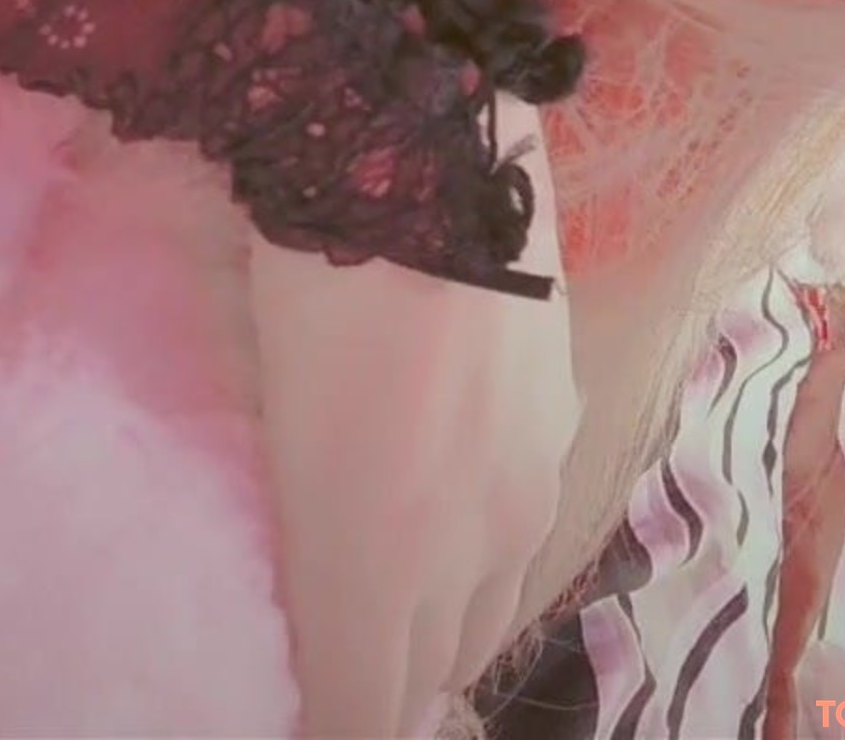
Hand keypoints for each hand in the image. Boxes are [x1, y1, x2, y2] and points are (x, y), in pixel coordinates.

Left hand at [249, 97, 579, 737]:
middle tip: (354, 652)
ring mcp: (530, 487)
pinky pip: (526, 528)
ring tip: (409, 596)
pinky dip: (490, 544)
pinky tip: (463, 496)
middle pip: (433, 674)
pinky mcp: (564, 422)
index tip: (324, 703)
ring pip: (493, 606)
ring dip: (449, 619)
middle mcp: (471, 554)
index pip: (363, 715)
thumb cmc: (318, 290)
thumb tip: (329, 584)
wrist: (434, 160)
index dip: (343, 719)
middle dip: (391, 677)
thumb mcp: (281, 431)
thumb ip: (313, 540)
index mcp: (377, 569)